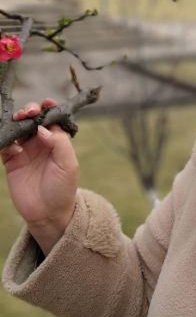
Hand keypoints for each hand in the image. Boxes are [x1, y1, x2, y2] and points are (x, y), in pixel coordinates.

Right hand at [1, 99, 78, 252]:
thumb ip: (59, 143)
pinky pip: (5, 145)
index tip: (46, 103)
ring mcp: (25, 151)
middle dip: (30, 111)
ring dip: (16, 120)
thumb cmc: (63, 188)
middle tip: (29, 112)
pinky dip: (6, 140)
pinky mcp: (11, 161)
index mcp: (57, 140)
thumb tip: (43, 128)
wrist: (48, 213)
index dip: (49, 108)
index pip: (52, 118)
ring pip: (18, 128)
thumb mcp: (68, 164)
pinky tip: (13, 146)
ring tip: (18, 120)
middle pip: (33, 119)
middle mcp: (41, 142)